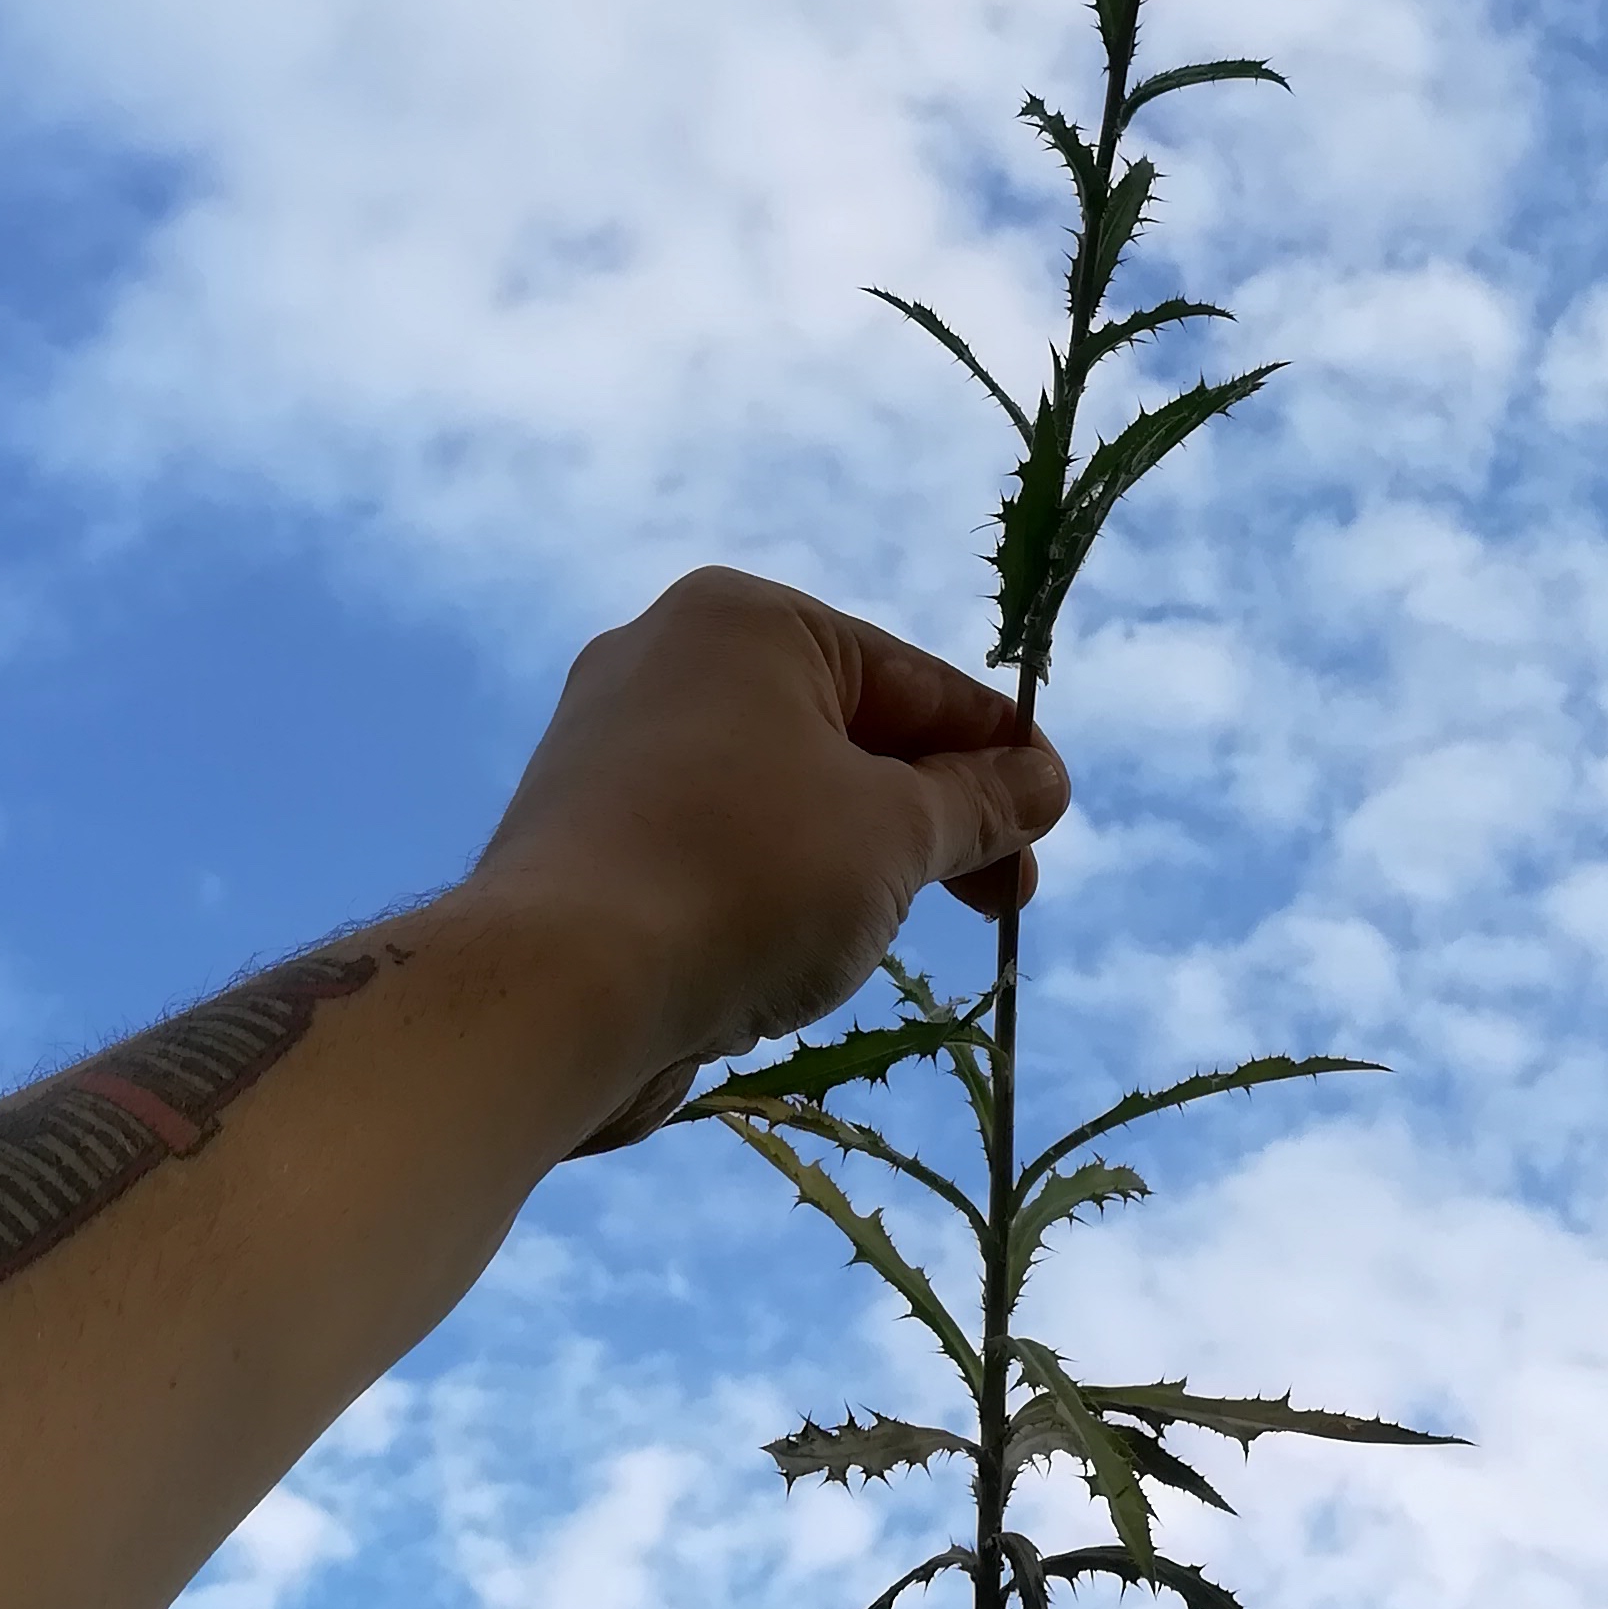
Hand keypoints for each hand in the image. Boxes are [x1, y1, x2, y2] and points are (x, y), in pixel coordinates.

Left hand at [461, 567, 1069, 1151]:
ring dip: (854, 863)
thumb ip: (978, 803)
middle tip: (1006, 901)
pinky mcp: (587, 835)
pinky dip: (772, 891)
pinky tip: (796, 957)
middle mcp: (668, 659)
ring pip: (782, 798)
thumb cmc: (745, 878)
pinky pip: (715, 847)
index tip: (1051, 823)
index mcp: (746, 621)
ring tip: (885, 935)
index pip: (913, 680)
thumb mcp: (895, 835)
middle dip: (931, 822)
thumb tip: (1042, 780)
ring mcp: (614, 747)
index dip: (997, 755)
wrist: (556, 987)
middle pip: (847, 736)